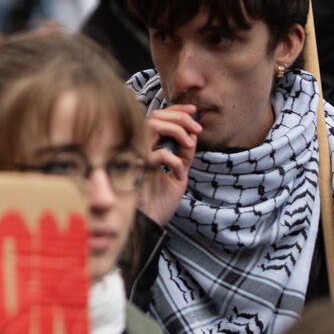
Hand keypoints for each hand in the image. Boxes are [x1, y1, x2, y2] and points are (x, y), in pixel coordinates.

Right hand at [138, 104, 200, 226]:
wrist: (150, 224)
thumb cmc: (159, 202)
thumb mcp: (178, 174)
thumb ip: (182, 155)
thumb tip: (192, 135)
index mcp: (148, 146)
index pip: (158, 117)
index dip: (176, 110)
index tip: (193, 110)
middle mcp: (139, 147)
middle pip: (155, 116)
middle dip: (179, 117)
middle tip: (196, 128)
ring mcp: (136, 156)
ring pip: (152, 125)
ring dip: (175, 129)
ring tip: (188, 144)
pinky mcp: (137, 168)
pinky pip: (157, 153)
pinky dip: (173, 159)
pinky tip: (179, 173)